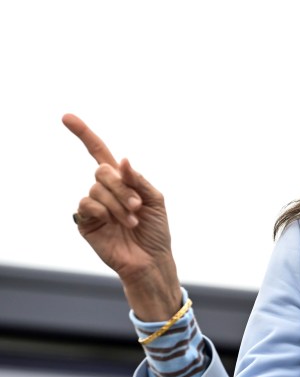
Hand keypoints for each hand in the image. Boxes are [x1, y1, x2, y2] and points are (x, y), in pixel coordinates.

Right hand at [63, 114, 180, 320]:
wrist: (151, 259)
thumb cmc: (156, 230)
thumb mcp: (155, 199)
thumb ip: (139, 179)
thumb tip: (121, 160)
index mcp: (121, 181)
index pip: (98, 152)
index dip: (84, 134)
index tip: (67, 117)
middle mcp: (104, 190)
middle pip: (101, 171)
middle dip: (122, 187)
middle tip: (137, 206)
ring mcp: (93, 205)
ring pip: (97, 189)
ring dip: (118, 204)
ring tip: (132, 221)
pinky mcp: (85, 222)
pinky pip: (87, 204)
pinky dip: (104, 211)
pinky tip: (114, 223)